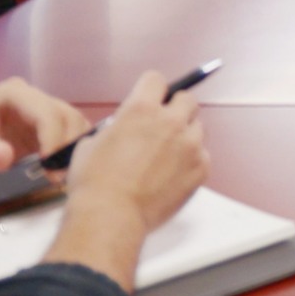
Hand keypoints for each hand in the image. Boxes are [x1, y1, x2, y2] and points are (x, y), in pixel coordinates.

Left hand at [0, 79, 84, 181]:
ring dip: (71, 150)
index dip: (54, 140)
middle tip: (58, 178)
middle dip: (67, 146)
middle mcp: (31, 98)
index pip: (47, 113)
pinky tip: (60, 171)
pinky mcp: (39, 130)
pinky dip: (68, 153)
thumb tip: (6, 158)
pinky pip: (64, 137)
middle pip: (66, 116)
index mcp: (13, 94)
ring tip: (60, 176)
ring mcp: (36, 113)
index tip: (49, 169)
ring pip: (71, 125)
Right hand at [47, 70, 208, 281]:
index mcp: (141, 109)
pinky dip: (190, 162)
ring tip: (166, 157)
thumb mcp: (92, 142)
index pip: (156, 80)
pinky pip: (202, 156)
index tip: (150, 98)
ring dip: (184, 136)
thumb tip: (124, 127)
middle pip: (187, 99)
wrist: (110, 215)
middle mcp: (170, 122)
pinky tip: (172, 175)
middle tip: (163, 125)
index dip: (150, 89)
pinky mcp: (200, 168)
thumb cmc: (94, 182)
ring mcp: (190, 145)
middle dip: (175, 108)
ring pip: (197, 128)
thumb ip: (117, 126)